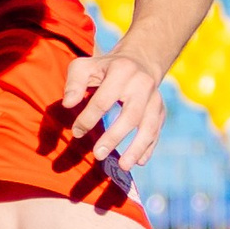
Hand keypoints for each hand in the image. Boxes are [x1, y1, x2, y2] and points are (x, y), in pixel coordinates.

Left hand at [63, 50, 164, 167]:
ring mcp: (155, 99)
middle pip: (131, 115)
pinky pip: (157, 132)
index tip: (76, 132)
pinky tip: (139, 162)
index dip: (88, 118)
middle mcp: (143, 85)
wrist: (139, 62)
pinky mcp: (161, 111)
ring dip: (137, 148)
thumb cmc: (104, 68)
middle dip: (114, 137)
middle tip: (97, 155)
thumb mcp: (85, 67)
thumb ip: (74, 83)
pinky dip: (149, 148)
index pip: (104, 100)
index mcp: (122, 71)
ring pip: (149, 126)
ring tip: (123, 166)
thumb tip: (68, 104)